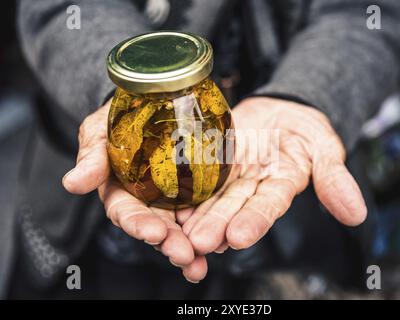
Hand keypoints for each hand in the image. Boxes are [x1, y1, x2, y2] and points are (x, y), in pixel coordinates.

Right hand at [62, 100, 206, 282]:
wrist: (154, 105)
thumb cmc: (122, 120)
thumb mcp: (100, 130)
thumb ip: (91, 156)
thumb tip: (72, 183)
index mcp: (122, 192)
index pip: (127, 212)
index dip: (138, 223)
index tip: (153, 232)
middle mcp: (149, 202)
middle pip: (158, 227)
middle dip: (169, 243)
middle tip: (184, 254)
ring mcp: (175, 199)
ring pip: (183, 227)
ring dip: (192, 246)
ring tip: (201, 262)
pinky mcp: (199, 190)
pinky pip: (208, 210)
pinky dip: (216, 226)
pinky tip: (228, 239)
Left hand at [182, 97, 366, 254]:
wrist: (278, 109)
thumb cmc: (304, 126)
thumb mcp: (324, 144)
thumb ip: (333, 177)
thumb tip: (356, 214)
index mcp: (281, 183)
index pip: (269, 205)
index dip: (255, 221)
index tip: (239, 236)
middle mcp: (253, 185)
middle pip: (234, 206)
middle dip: (217, 225)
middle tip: (201, 241)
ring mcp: (231, 174)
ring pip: (212, 197)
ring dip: (197, 216)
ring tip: (182, 233)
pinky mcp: (213, 161)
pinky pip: (197, 175)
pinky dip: (184, 190)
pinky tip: (170, 204)